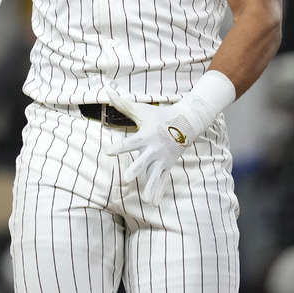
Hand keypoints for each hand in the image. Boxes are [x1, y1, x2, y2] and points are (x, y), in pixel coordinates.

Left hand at [104, 85, 202, 206]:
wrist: (187, 122)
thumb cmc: (159, 115)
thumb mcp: (142, 110)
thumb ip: (123, 104)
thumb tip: (107, 91)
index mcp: (146, 136)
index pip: (130, 142)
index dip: (119, 147)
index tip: (108, 151)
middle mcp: (154, 149)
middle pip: (143, 161)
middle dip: (136, 170)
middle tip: (128, 178)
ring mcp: (162, 159)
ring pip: (155, 175)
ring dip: (150, 186)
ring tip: (146, 200)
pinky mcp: (167, 165)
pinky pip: (163, 180)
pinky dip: (160, 191)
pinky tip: (154, 203)